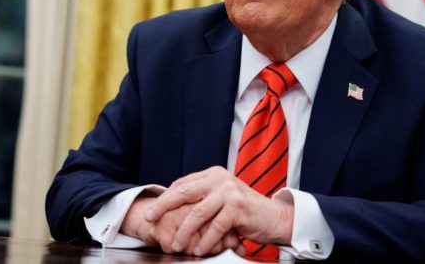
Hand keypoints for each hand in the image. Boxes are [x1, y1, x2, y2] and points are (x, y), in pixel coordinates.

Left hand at [144, 166, 293, 256]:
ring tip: (176, 245)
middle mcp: (220, 179)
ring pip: (197, 213)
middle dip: (163, 207)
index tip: (153, 210)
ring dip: (184, 231)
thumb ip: (203, 198)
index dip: (166, 198)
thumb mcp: (223, 199)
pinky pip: (215, 226)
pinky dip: (205, 241)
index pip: (183, 184)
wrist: (275, 218)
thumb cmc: (246, 212)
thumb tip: (173, 206)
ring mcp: (230, 192)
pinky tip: (199, 250)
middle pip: (184, 193)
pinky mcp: (238, 207)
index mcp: (214, 174)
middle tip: (150, 218)